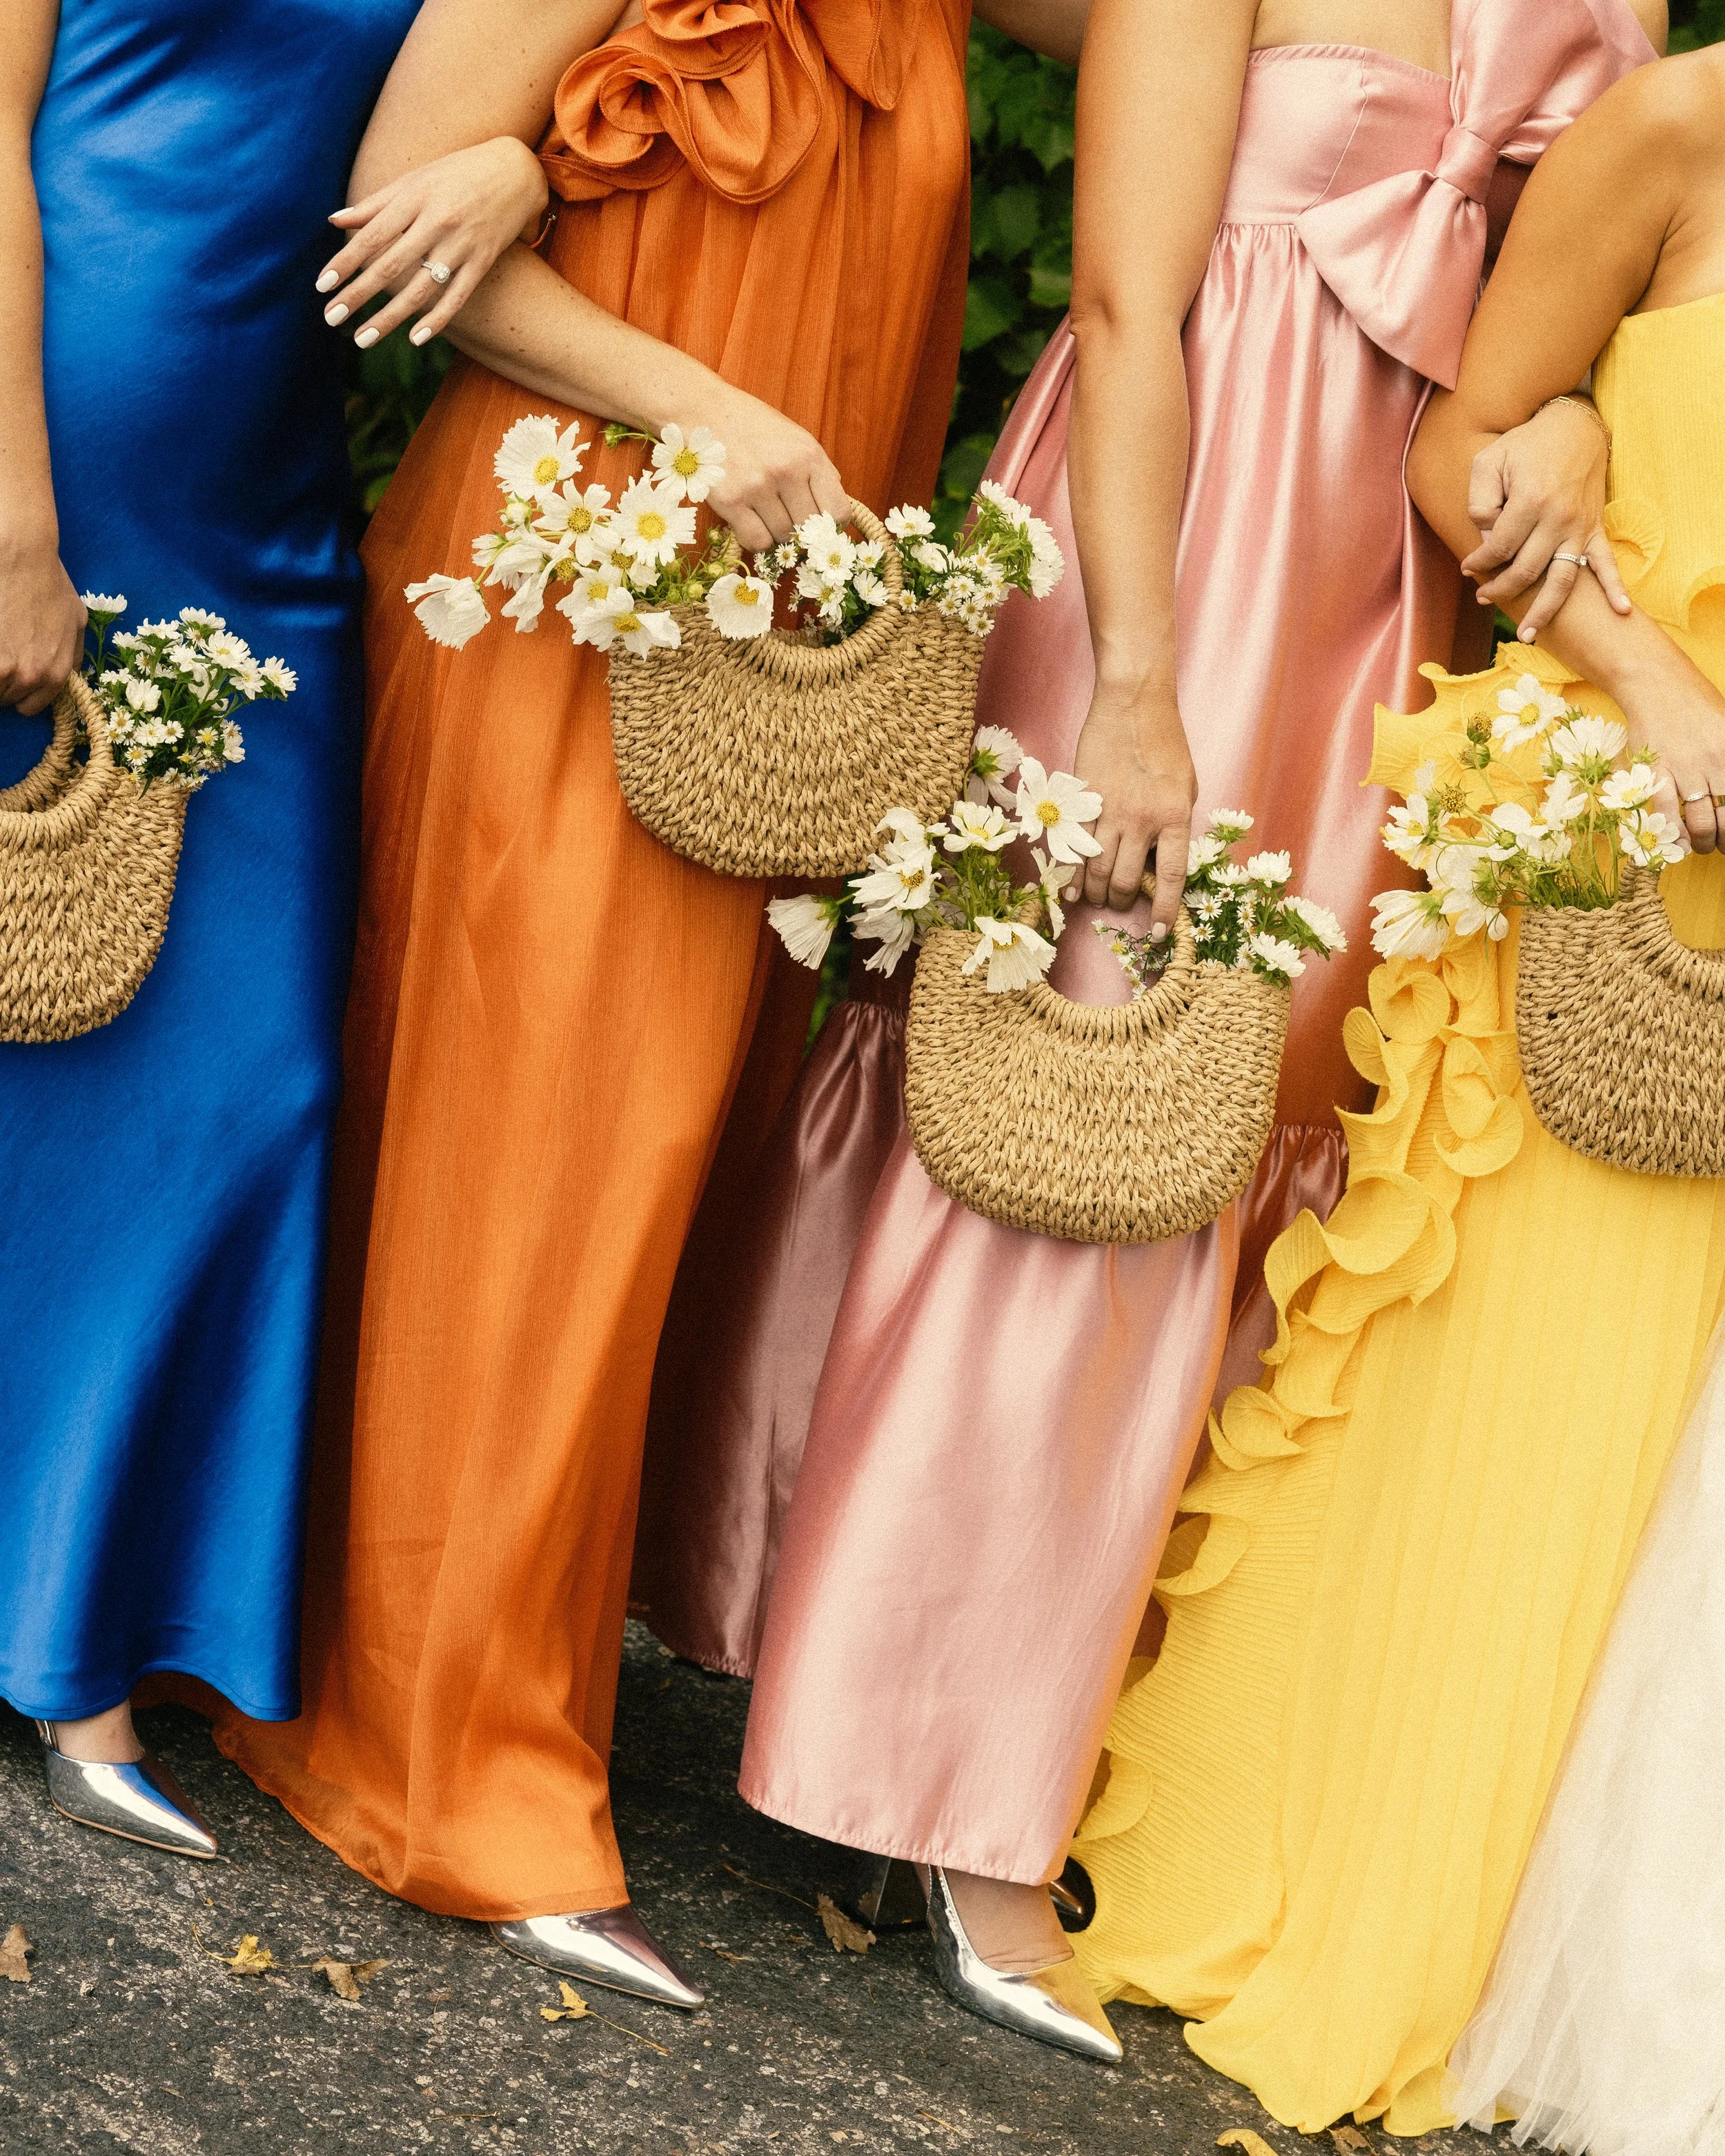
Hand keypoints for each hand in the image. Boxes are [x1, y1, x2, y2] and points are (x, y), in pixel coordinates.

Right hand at [0, 523, 84, 716]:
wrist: (22, 557)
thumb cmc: (50, 584)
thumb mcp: (77, 621)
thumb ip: (73, 655)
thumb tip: (69, 676)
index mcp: (55, 674)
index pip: (29, 707)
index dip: (19, 692)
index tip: (12, 676)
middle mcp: (29, 677)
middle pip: (5, 698)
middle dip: (2, 681)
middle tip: (3, 653)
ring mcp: (1, 667)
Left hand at [318, 137, 549, 350]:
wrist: (515, 172)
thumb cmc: (457, 173)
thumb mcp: (415, 180)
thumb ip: (376, 203)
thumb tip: (335, 219)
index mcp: (413, 198)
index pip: (371, 236)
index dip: (345, 262)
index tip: (322, 285)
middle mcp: (435, 222)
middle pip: (389, 266)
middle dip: (357, 295)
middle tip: (331, 319)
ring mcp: (460, 244)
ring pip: (419, 289)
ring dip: (388, 318)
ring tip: (363, 339)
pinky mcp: (482, 261)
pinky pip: (456, 297)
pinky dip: (437, 320)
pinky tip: (415, 339)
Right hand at [694, 387, 851, 553]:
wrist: (702, 410)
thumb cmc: (751, 426)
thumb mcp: (795, 438)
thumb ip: (818, 473)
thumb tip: (837, 515)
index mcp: (809, 455)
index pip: (838, 512)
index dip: (831, 525)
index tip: (819, 524)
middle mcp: (786, 472)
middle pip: (809, 531)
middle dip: (801, 532)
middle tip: (787, 519)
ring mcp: (757, 488)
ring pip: (782, 539)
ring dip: (777, 535)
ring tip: (765, 513)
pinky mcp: (731, 501)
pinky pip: (756, 541)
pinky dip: (757, 540)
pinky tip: (750, 522)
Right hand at [1069, 678, 1195, 930]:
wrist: (1132, 702)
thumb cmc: (1165, 740)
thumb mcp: (1186, 785)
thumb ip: (1174, 823)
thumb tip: (1158, 858)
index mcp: (1175, 816)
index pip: (1171, 877)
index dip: (1163, 910)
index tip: (1157, 933)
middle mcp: (1142, 820)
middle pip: (1125, 880)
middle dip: (1120, 901)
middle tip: (1118, 903)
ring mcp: (1109, 811)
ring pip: (1095, 870)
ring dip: (1094, 892)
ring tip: (1094, 898)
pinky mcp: (1082, 802)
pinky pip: (1074, 848)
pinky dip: (1071, 874)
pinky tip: (1069, 888)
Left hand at [1462, 397, 1629, 642]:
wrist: (1574, 427)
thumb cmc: (1525, 445)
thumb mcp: (1488, 462)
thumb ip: (1479, 500)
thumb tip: (1485, 536)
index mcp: (1530, 501)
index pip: (1498, 549)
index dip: (1478, 562)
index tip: (1468, 567)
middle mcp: (1558, 519)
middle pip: (1525, 571)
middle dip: (1500, 590)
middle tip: (1483, 598)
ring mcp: (1580, 527)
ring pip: (1562, 579)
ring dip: (1544, 610)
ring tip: (1526, 635)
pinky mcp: (1595, 529)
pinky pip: (1606, 563)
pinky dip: (1616, 589)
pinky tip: (1620, 612)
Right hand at [1620, 646, 1724, 856]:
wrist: (1657, 686)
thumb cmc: (1696, 705)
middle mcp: (1715, 762)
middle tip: (1721, 845)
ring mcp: (1684, 769)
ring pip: (1701, 823)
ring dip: (1703, 843)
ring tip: (1701, 846)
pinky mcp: (1655, 773)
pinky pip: (1667, 814)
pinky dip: (1674, 834)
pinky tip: (1677, 840)